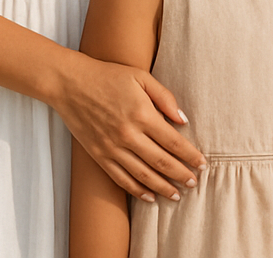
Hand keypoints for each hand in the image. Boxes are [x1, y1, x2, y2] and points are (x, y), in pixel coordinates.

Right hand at [52, 53, 205, 201]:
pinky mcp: (98, 155)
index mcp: (142, 114)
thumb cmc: (108, 76)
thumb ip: (165, 98)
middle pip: (161, 162)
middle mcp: (128, 135)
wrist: (70, 83)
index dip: (190, 155)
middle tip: (194, 183)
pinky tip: (149, 196)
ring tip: (176, 195)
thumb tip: (183, 120)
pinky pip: (120, 178)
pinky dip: (136, 190)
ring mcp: (112, 147)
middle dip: (181, 175)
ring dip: (162, 187)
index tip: (202, 164)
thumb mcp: (141, 77)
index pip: (173, 142)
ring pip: (143, 175)